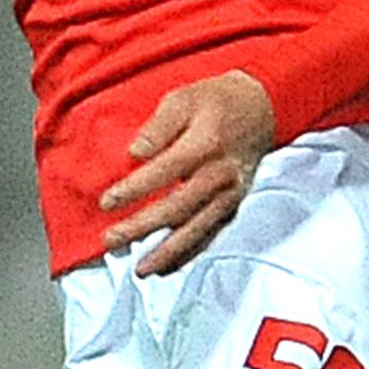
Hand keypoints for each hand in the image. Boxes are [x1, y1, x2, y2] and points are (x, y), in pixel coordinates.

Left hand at [100, 70, 276, 277]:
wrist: (261, 110)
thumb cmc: (216, 102)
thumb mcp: (183, 99)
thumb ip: (158, 127)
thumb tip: (135, 153)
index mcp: (206, 144)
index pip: (165, 171)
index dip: (134, 189)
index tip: (107, 202)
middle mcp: (221, 175)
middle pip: (178, 208)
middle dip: (142, 228)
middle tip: (111, 240)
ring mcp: (230, 194)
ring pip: (196, 230)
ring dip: (167, 252)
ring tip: (140, 269)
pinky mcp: (233, 206)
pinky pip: (210, 235)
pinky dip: (188, 254)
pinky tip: (166, 265)